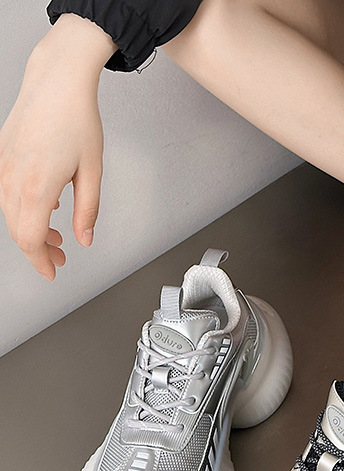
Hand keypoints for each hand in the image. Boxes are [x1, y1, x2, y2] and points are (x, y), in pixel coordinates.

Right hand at [0, 15, 113, 279]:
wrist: (56, 81)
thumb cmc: (76, 119)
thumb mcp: (92, 171)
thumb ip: (88, 210)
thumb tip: (84, 239)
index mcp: (37, 186)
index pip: (31, 238)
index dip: (41, 261)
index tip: (52, 273)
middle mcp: (13, 176)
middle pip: (18, 230)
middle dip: (39, 251)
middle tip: (60, 260)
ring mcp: (4, 165)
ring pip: (11, 213)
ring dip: (32, 231)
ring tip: (58, 238)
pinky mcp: (2, 155)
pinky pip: (8, 193)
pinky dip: (25, 210)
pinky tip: (47, 209)